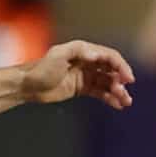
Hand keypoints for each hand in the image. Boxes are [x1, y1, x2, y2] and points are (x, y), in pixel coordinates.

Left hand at [19, 40, 135, 108]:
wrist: (27, 86)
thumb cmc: (40, 69)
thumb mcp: (57, 55)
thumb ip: (78, 51)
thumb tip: (96, 55)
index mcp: (84, 51)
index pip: (109, 56)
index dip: (121, 66)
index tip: (128, 78)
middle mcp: (87, 62)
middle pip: (111, 70)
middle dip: (121, 81)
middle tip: (124, 93)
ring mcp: (85, 75)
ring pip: (107, 82)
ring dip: (118, 91)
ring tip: (125, 102)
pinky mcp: (81, 88)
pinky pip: (100, 92)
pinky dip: (109, 98)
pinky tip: (117, 105)